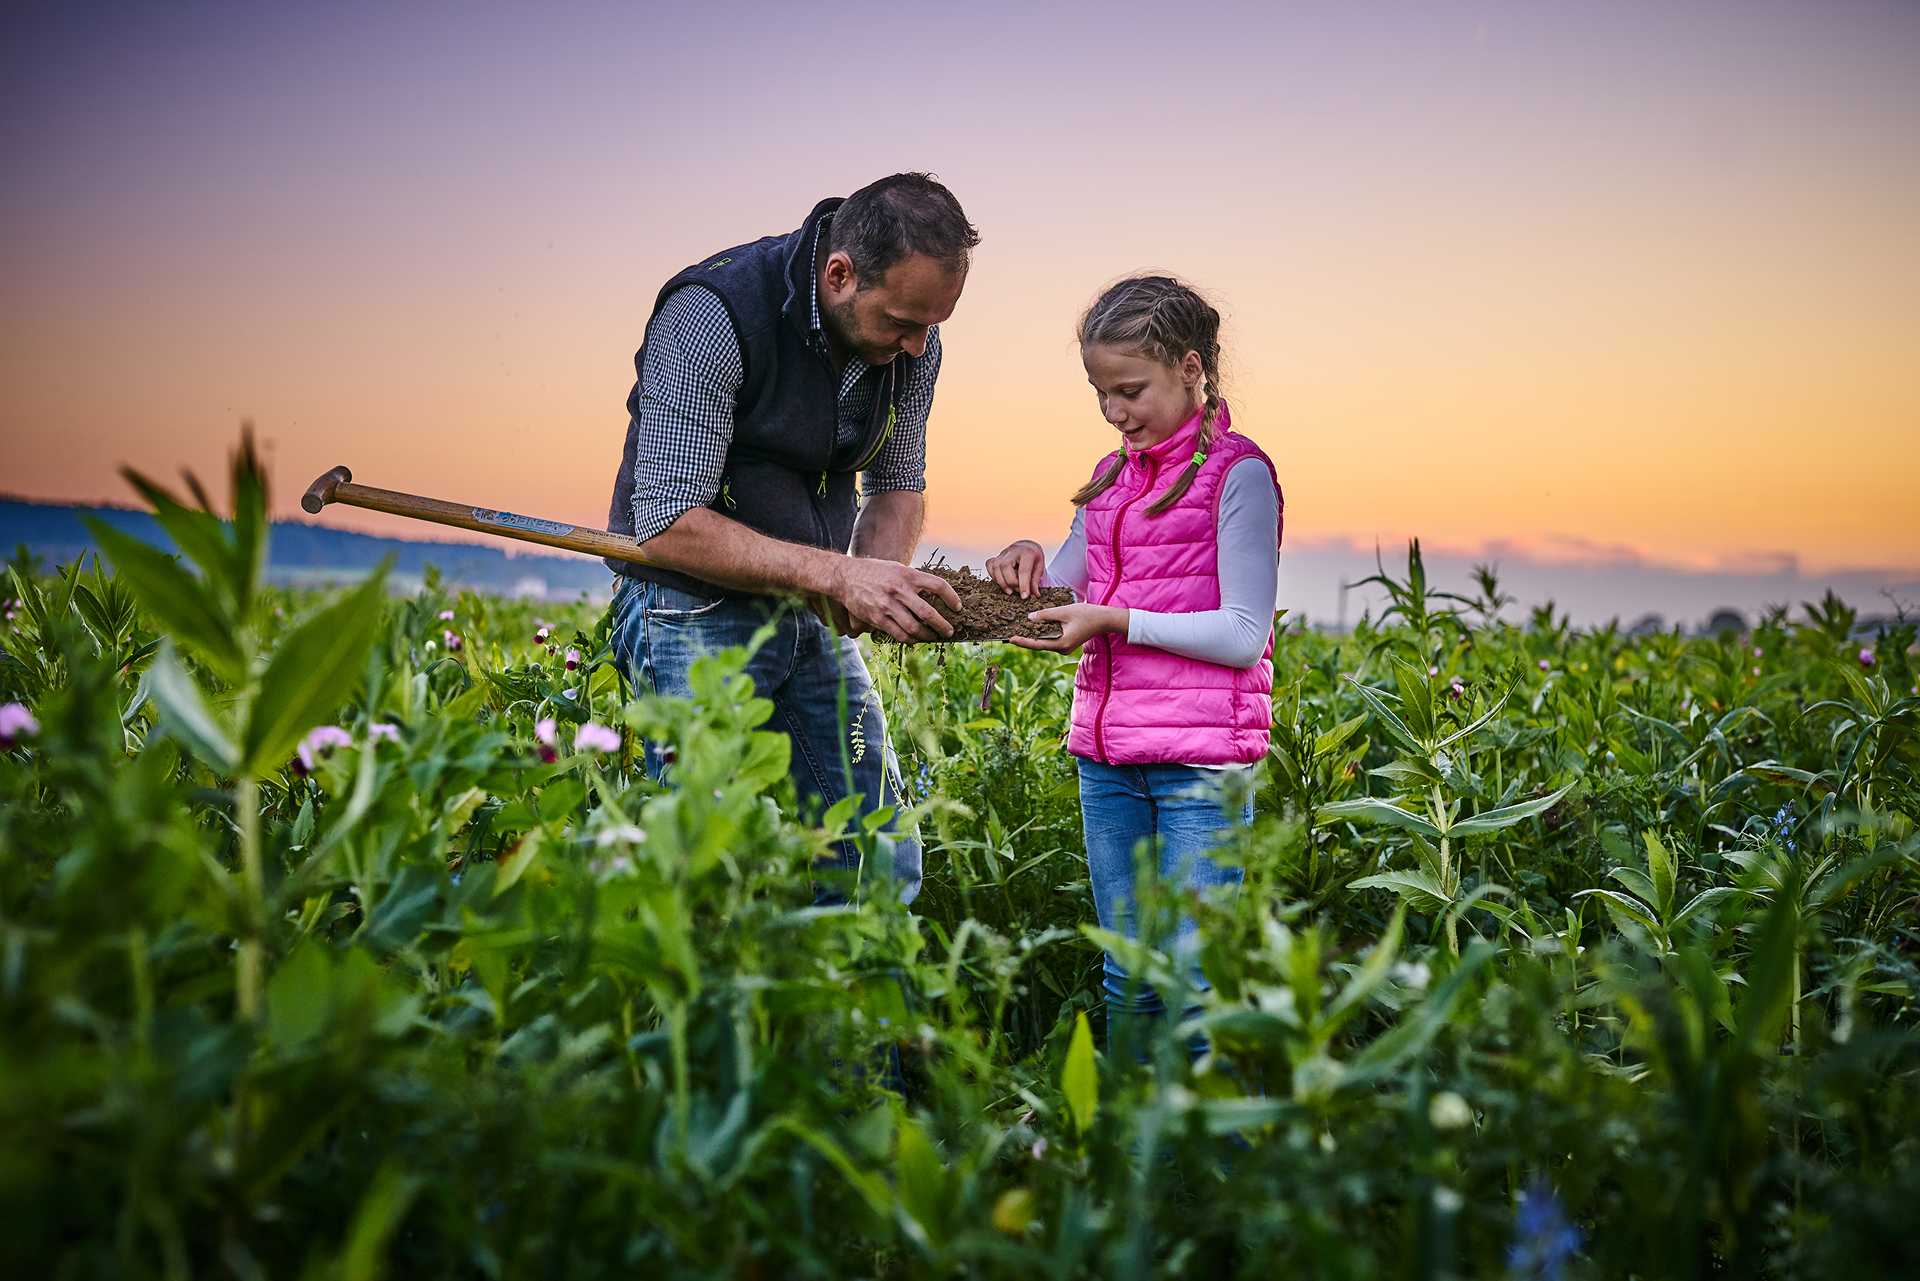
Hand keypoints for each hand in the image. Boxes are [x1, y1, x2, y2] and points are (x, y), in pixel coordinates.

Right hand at [831, 558, 960, 642]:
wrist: (845, 577)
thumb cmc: (874, 571)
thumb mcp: (896, 568)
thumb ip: (913, 579)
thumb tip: (933, 593)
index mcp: (908, 574)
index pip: (938, 585)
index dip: (952, 598)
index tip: (958, 607)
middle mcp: (899, 590)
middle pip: (928, 612)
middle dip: (943, 625)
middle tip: (950, 630)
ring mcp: (887, 606)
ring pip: (914, 628)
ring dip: (927, 635)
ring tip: (933, 636)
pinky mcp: (877, 619)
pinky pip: (898, 634)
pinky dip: (910, 639)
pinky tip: (915, 639)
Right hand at [985, 540, 1046, 597]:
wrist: (1028, 546)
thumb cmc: (1035, 557)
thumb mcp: (1040, 567)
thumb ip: (1036, 580)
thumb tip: (1035, 595)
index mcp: (1027, 552)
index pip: (1023, 570)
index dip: (1023, 584)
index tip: (1024, 596)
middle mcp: (1013, 550)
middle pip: (1005, 566)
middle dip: (1010, 582)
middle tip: (1017, 590)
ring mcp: (1003, 553)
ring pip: (996, 566)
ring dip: (1001, 581)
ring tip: (1010, 590)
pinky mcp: (997, 556)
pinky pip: (990, 565)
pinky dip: (993, 575)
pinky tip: (1001, 582)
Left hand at [1012, 603, 1127, 652]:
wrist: (1104, 619)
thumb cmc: (1087, 615)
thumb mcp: (1064, 611)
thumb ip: (1046, 615)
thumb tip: (1029, 618)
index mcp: (1061, 644)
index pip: (1037, 644)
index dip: (1022, 641)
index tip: (1010, 639)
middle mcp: (1062, 649)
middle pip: (1039, 644)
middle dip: (1025, 639)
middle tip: (1008, 634)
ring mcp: (1064, 647)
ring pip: (1044, 642)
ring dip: (1032, 636)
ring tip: (1017, 630)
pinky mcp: (1066, 643)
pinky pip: (1050, 639)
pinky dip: (1042, 633)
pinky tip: (1033, 627)